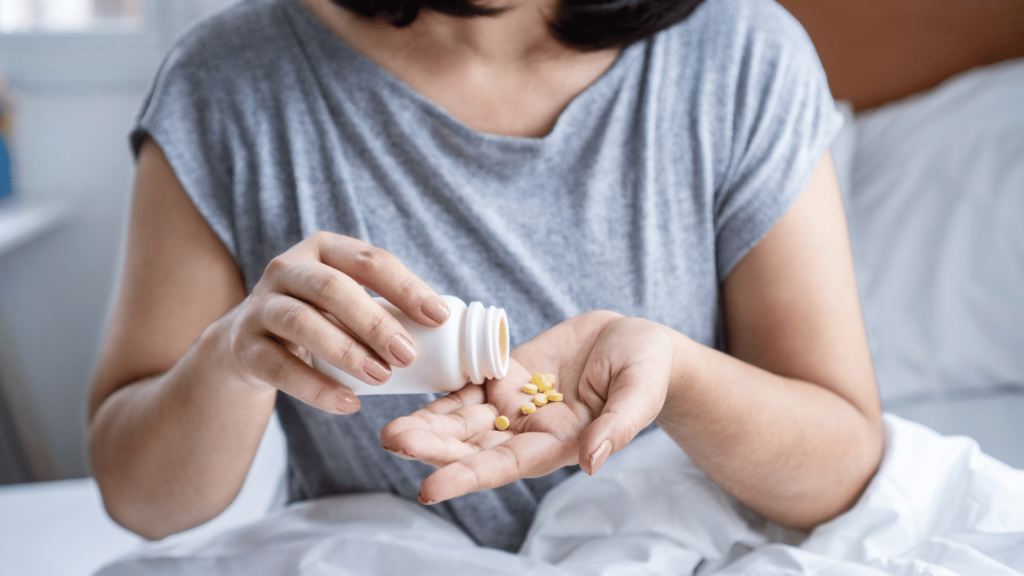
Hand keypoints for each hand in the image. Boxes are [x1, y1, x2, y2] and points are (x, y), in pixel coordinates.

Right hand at [213, 232, 449, 413]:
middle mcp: (288, 269)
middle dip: (375, 322)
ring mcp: (261, 306)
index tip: (439, 317)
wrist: (247, 344)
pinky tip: (348, 403)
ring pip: (301, 322)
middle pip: (333, 288)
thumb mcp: (346, 301)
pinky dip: (316, 387)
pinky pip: (279, 366)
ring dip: (346, 351)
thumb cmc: (319, 319)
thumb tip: (453, 330)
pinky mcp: (244, 345)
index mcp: (324, 250)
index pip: (370, 261)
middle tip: (408, 355)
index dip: (406, 287)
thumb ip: (385, 306)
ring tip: (381, 378)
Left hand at [380, 311, 673, 503]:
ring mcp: (515, 402)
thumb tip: (592, 462)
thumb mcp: (638, 394)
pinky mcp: (508, 374)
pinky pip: (470, 383)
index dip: (467, 477)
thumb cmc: (647, 371)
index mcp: (557, 443)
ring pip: (464, 417)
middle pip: (472, 444)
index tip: (429, 490)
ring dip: (429, 424)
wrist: (637, 343)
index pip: (505, 466)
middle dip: (433, 446)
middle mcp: (528, 429)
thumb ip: (617, 427)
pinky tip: (413, 389)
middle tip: (393, 441)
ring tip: (392, 428)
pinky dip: (443, 390)